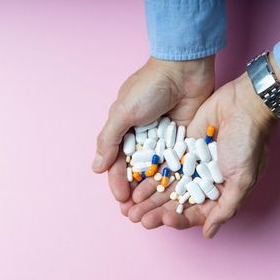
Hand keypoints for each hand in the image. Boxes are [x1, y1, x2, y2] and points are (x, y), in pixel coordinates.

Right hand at [92, 56, 214, 202]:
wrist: (183, 68)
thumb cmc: (149, 87)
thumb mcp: (123, 112)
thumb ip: (108, 140)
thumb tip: (96, 168)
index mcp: (124, 130)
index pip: (118, 162)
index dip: (117, 182)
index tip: (121, 199)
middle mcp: (142, 138)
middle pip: (136, 171)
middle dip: (133, 191)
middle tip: (134, 212)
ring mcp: (163, 141)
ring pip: (155, 172)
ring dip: (152, 191)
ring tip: (152, 209)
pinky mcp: (182, 140)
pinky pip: (175, 164)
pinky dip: (171, 179)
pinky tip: (171, 195)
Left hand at [128, 52, 279, 237]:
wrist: (244, 105)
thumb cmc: (249, 143)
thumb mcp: (242, 179)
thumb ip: (225, 208)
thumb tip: (209, 234)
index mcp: (220, 193)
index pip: (195, 213)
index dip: (178, 219)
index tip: (164, 220)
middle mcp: (203, 182)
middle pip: (175, 202)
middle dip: (155, 212)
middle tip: (137, 218)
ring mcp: (191, 166)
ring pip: (166, 187)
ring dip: (149, 198)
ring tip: (130, 208)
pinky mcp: (181, 150)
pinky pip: (162, 167)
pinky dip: (150, 177)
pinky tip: (135, 185)